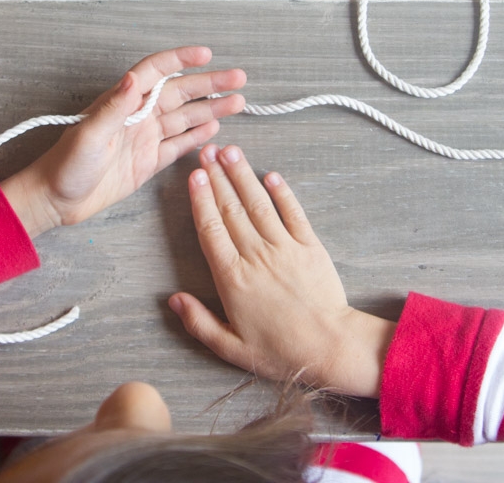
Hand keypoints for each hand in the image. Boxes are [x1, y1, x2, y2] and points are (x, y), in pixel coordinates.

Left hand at [0, 47, 246, 237]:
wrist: (56, 200)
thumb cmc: (65, 165)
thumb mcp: (89, 135)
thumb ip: (114, 107)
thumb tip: (134, 78)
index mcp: (122, 103)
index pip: (156, 72)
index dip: (180, 60)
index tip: (206, 54)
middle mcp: (136, 116)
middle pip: (179, 93)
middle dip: (209, 84)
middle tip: (238, 77)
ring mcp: (143, 139)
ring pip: (184, 118)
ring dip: (211, 109)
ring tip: (237, 101)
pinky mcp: (146, 162)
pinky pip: (177, 145)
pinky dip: (196, 136)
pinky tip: (214, 128)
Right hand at [168, 144, 393, 397]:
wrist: (330, 348)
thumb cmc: (279, 352)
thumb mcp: (230, 348)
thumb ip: (198, 322)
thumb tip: (173, 299)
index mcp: (232, 278)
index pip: (211, 229)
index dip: (201, 199)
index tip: (194, 175)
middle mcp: (255, 255)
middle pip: (231, 208)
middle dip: (217, 176)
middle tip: (206, 150)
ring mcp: (284, 248)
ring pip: (258, 204)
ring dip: (243, 175)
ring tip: (230, 151)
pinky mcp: (310, 247)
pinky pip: (293, 213)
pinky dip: (282, 193)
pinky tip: (270, 175)